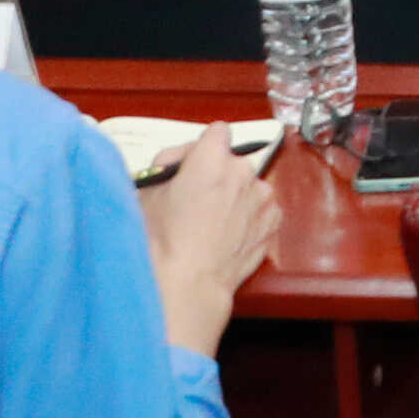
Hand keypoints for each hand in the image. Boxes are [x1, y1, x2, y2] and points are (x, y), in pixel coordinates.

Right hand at [137, 127, 282, 354]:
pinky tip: (226, 235)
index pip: (216, 131)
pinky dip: (247, 216)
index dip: (200, 148)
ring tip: (208, 224)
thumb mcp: (145, 193)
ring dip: (232, 196)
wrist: (186, 286)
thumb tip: (177, 164)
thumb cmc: (160, 243)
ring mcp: (262, 198)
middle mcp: (243, 173)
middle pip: (231, 160)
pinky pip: (260, 208)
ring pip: (247, 185)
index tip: (190, 165)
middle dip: (214, 174)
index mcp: (212, 159)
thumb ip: (166, 167)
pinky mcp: (273, 223)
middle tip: (191, 200)